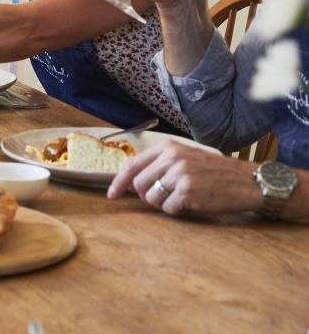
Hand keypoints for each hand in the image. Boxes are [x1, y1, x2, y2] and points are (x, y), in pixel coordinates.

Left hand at [107, 140, 262, 215]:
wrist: (247, 181)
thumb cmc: (215, 172)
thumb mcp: (186, 158)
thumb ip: (160, 165)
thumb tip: (131, 182)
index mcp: (168, 148)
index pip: (132, 165)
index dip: (119, 182)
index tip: (112, 195)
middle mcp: (171, 158)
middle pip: (138, 185)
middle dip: (147, 196)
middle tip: (166, 197)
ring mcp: (179, 175)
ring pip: (151, 198)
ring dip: (163, 204)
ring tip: (182, 198)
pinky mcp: (187, 192)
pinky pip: (168, 209)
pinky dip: (177, 211)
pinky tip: (192, 203)